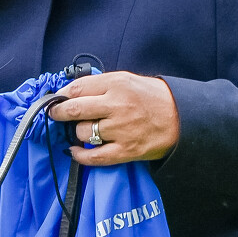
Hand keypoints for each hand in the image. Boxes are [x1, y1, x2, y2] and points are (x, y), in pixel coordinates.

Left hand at [46, 71, 180, 165]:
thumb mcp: (126, 80)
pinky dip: (79, 155)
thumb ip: (99, 85)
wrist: (182, 117)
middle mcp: (118, 106)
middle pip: (75, 110)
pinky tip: (74, 150)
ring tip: (80, 130)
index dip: (61, 96)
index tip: (56, 100)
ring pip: (82, 132)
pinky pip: (94, 157)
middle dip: (58, 113)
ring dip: (76, 132)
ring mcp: (122, 130)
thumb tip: (69, 92)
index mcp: (117, 84)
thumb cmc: (151, 97)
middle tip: (55, 115)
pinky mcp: (127, 151)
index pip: (77, 88)